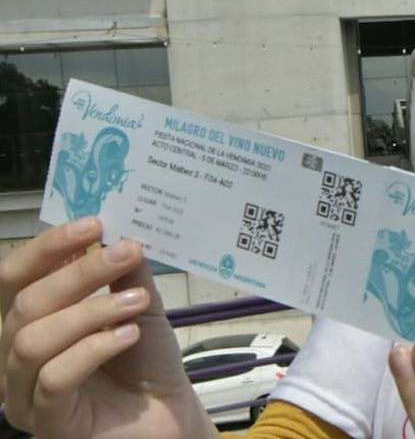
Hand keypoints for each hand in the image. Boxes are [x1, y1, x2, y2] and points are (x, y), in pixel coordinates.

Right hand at [0, 217, 217, 438]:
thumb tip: (118, 229)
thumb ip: (123, 271)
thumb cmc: (145, 361)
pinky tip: (129, 335)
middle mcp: (15, 355)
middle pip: (25, 304)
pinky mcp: (46, 422)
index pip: (15, 277)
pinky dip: (93, 349)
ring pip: (33, 341)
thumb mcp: (137, 305)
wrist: (170, 414)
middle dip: (79, 274)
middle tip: (126, 253)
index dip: (47, 247)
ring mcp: (25, 393)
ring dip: (89, 312)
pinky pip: (54, 378)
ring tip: (136, 302)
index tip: (93, 224)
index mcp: (30, 321)